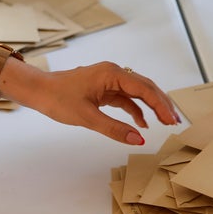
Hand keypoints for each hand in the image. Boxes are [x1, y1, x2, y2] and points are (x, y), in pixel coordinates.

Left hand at [8, 61, 180, 144]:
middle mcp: (114, 73)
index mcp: (112, 74)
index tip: (172, 121)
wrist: (37, 90)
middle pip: (146, 88)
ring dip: (152, 107)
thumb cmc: (57, 99)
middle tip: (176, 122)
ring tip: (166, 122)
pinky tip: (143, 124)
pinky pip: (127, 98)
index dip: (161, 105)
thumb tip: (139, 140)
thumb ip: (115, 129)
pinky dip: (137, 110)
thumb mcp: (87, 117)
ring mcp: (110, 80)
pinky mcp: (105, 89)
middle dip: (162, 105)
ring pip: (139, 93)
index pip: (144, 89)